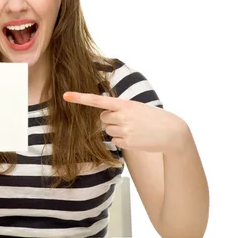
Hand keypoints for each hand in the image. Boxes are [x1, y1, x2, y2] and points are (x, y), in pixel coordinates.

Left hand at [62, 91, 189, 153]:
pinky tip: (136, 138)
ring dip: (118, 130)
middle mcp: (122, 116)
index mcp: (124, 104)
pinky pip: (114, 141)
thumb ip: (120, 109)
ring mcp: (124, 130)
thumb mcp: (136, 108)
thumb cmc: (152, 118)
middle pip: (103, 118)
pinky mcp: (127, 142)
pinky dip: (122, 140)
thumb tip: (104, 118)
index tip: (65, 96)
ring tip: (135, 129)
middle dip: (112, 119)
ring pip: (108, 130)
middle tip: (129, 121)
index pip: (98, 100)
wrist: (171, 132)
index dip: (80, 98)